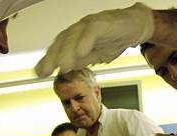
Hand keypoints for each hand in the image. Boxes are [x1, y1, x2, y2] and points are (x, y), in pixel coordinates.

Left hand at [35, 2, 154, 76]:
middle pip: (62, 41)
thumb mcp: (94, 54)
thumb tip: (61, 70)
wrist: (137, 25)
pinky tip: (81, 52)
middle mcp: (80, 28)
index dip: (48, 59)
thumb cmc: (115, 37)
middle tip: (43, 72)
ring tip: (61, 66)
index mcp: (76, 36)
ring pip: (75, 36)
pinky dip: (85, 41)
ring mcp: (91, 24)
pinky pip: (92, 31)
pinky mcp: (105, 22)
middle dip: (51, 57)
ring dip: (66, 52)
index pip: (58, 47)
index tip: (39, 73)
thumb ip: (79, 61)